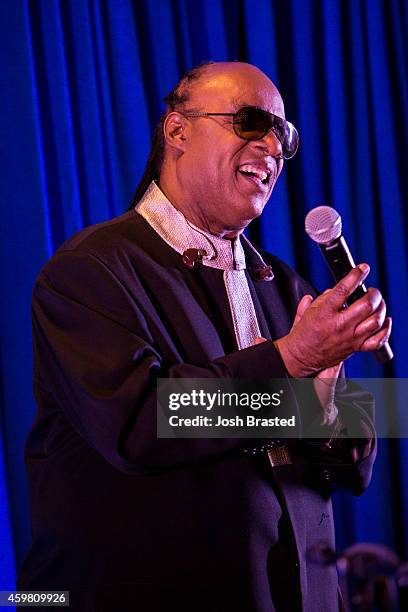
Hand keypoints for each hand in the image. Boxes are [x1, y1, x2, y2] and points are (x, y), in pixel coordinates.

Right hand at [274, 264, 391, 376]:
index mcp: (324, 314)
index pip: (343, 290)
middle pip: (366, 306)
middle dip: (373, 294)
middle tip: (371, 291)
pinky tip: (384, 321)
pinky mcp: (355, 348)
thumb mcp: (308, 311)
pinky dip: (385, 330)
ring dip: (380, 308)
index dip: (355, 276)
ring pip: (375, 321)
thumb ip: (322, 298)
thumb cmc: (304, 334)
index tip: (363, 268)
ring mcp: (349, 338)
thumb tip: (334, 290)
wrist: (301, 357)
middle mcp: (339, 326)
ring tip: (377, 303)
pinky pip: (378, 340)